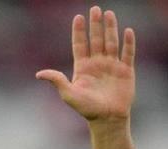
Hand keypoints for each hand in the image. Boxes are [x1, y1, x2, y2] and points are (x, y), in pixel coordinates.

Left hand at [36, 6, 134, 120]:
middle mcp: (97, 64)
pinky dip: (128, 43)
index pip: (80, 45)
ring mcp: (112, 66)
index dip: (79, 31)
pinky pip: (128, 53)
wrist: (107, 119)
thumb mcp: (69, 94)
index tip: (78, 17)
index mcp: (83, 67)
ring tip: (109, 14)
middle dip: (95, 25)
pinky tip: (127, 31)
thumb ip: (57, 81)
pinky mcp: (126, 71)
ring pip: (111, 42)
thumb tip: (39, 74)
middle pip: (96, 40)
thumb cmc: (87, 109)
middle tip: (95, 8)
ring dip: (110, 28)